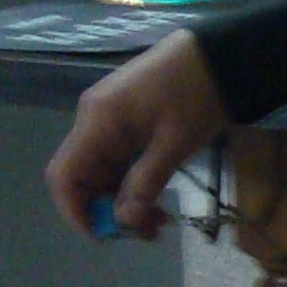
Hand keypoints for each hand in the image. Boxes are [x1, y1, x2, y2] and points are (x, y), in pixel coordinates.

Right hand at [44, 31, 231, 239]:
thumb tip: (122, 222)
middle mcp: (94, 119)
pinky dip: (133, 182)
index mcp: (97, 121)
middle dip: (109, 211)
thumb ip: (145, 182)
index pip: (63, 176)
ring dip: (125, 200)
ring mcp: (110, 118)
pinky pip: (119, 159)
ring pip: (103, 172)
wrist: (223, 50)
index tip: (107, 237)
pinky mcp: (127, 119)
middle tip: (150, 234)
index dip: (76, 212)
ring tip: (161, 223)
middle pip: (83, 178)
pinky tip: (158, 199)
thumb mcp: (176, 142)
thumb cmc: (198, 91)